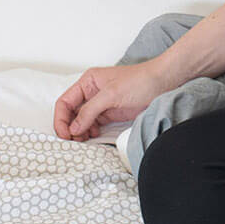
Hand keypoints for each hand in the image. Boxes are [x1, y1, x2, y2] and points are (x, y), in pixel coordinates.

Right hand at [53, 57, 177, 140]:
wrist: (164, 83)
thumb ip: (90, 111)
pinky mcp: (111, 113)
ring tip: (82, 142)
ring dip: (79, 132)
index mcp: (87, 82)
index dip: (61, 120)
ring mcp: (101, 104)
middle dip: (69, 127)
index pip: (65, 102)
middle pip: (71, 113)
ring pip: (82, 121)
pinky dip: (90, 133)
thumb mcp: (111, 95)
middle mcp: (91, 92)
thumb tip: (74, 127)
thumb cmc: (140, 81)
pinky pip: (94, 125)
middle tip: (72, 142)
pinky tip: (93, 138)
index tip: (64, 135)